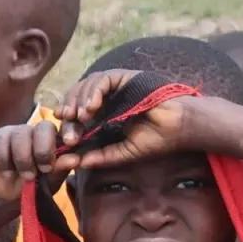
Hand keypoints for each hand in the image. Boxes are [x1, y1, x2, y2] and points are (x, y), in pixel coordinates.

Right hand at [0, 117, 71, 201]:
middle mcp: (41, 131)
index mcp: (60, 139)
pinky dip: (5, 160)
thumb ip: (61, 168)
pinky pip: (2, 140)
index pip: (69, 126)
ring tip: (27, 176)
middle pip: (44, 126)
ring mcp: (20, 131)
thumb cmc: (38, 185)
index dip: (70, 131)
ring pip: (22, 134)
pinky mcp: (1, 136)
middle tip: (44, 170)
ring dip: (24, 159)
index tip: (70, 144)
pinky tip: (8, 172)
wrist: (11, 196)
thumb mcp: (52, 180)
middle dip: (43, 149)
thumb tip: (75, 159)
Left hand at [52, 69, 198, 171]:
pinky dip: (93, 92)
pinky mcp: (123, 77)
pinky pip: (101, 80)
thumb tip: (76, 164)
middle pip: (77, 97)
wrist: (178, 127)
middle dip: (70, 109)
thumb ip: (101, 157)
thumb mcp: (122, 152)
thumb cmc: (155, 139)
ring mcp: (114, 86)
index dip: (69, 123)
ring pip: (86, 85)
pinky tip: (92, 107)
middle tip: (68, 123)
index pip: (78, 114)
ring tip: (81, 117)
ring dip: (79, 100)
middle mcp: (107, 98)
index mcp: (104, 114)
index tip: (64, 137)